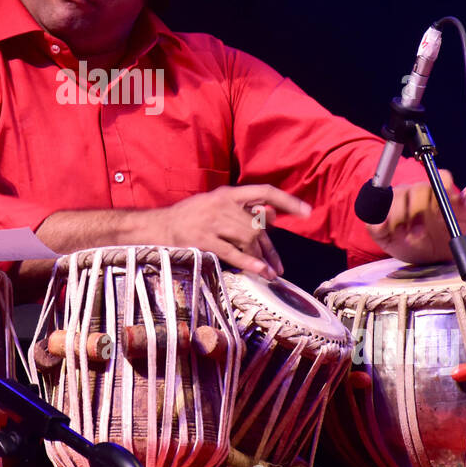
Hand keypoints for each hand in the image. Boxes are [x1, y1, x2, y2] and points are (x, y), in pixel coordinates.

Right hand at [152, 184, 310, 279]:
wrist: (159, 227)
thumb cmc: (191, 218)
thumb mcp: (217, 207)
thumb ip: (243, 211)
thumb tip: (273, 215)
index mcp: (228, 193)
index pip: (264, 192)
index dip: (287, 201)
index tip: (307, 211)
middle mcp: (222, 203)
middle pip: (258, 226)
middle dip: (270, 249)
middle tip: (277, 267)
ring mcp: (212, 221)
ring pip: (249, 239)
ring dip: (262, 259)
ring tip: (269, 274)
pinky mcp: (203, 239)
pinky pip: (233, 252)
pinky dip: (250, 264)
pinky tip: (261, 272)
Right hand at [366, 169, 465, 263]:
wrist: (423, 260)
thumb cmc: (441, 239)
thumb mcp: (459, 227)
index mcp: (436, 193)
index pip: (439, 179)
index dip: (442, 189)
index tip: (444, 203)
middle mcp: (415, 193)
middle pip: (416, 190)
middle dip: (419, 211)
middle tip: (421, 231)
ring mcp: (395, 204)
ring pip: (394, 201)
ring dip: (401, 220)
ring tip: (409, 236)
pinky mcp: (378, 219)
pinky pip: (374, 217)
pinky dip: (380, 223)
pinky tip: (390, 232)